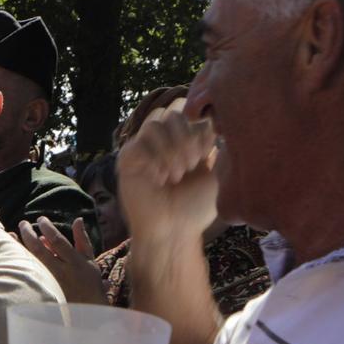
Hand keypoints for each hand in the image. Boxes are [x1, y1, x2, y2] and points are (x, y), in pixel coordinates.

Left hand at [16, 216, 107, 304]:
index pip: (58, 242)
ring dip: (19, 246)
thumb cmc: (88, 280)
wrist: (86, 308)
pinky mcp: (43, 289)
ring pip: (31, 262)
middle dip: (29, 234)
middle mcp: (61, 272)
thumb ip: (82, 239)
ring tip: (11, 234)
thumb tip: (78, 219)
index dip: (48, 228)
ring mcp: (50, 282)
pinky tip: (11, 252)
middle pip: (40, 251)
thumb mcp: (89, 259)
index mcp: (74, 262)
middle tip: (23, 223)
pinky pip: (28, 272)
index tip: (41, 219)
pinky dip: (19, 260)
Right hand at [116, 102, 217, 248]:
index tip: (206, 154)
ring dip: (170, 149)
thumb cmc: (195, 208)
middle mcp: (164, 141)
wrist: (174, 231)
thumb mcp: (215, 173)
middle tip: (192, 165)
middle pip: (172, 112)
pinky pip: (137, 142)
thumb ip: (213, 144)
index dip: (199, 127)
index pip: (189, 112)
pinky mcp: (127, 159)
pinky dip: (153, 159)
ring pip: (155, 123)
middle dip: (186, 137)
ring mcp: (144, 148)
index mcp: (185, 140)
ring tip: (176, 175)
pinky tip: (160, 179)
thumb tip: (212, 120)